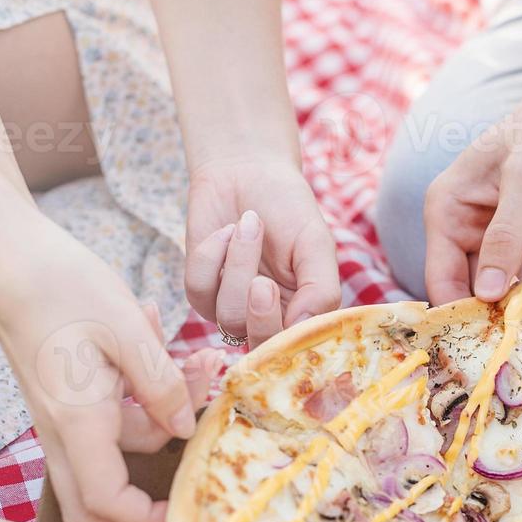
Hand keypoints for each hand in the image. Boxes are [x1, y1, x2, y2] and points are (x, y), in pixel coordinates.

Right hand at [0, 207, 221, 521]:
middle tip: (186, 512)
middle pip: (93, 509)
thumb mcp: (128, 329)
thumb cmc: (62, 284)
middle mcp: (61, 430)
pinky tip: (163, 338)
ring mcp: (60, 416)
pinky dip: (145, 397)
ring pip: (115, 454)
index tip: (187, 515)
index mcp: (77, 421)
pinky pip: (110, 419)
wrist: (8, 251)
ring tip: (202, 364)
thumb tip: (187, 430)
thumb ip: (162, 385)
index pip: (108, 502)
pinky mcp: (65, 396)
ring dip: (165, 424)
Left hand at [184, 155, 339, 347]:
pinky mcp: (201, 290)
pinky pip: (199, 288)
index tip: (278, 297)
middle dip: (257, 313)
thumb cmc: (289, 207)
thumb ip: (322, 291)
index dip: (283, 335)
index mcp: (303, 314)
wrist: (247, 171)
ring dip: (238, 262)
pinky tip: (226, 229)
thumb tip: (307, 329)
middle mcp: (267, 317)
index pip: (293, 349)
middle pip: (257, 344)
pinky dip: (212, 254)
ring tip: (250, 222)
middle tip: (261, 282)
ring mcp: (231, 307)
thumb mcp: (317, 244)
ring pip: (227, 314)